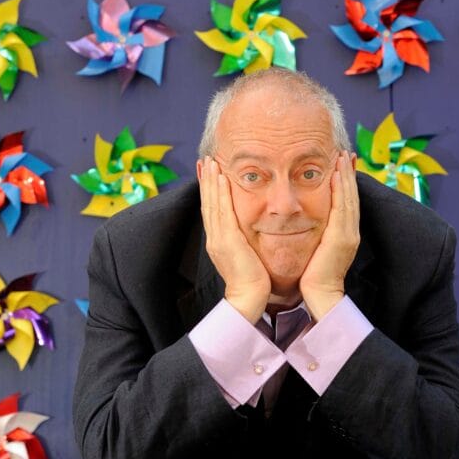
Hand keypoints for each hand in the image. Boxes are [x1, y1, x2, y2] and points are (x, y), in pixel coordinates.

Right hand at [198, 158, 270, 322]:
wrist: (249, 298)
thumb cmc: (253, 280)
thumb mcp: (246, 255)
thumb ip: (244, 241)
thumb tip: (248, 231)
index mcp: (218, 241)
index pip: (212, 210)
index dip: (209, 190)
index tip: (208, 173)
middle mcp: (215, 237)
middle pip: (208, 203)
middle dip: (206, 180)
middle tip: (205, 159)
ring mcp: (219, 238)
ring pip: (212, 203)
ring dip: (211, 181)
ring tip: (211, 161)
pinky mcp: (227, 240)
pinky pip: (222, 212)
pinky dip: (220, 193)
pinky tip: (222, 179)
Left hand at [299, 152, 359, 320]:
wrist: (319, 295)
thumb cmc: (312, 276)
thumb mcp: (316, 249)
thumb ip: (317, 234)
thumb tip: (307, 221)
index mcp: (344, 234)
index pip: (346, 203)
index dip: (346, 183)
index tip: (342, 165)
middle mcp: (350, 232)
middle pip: (351, 196)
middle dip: (349, 174)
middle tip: (345, 153)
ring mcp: (348, 234)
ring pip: (349, 198)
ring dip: (347, 176)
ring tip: (343, 156)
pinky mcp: (342, 238)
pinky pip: (343, 208)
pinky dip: (342, 190)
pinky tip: (338, 174)